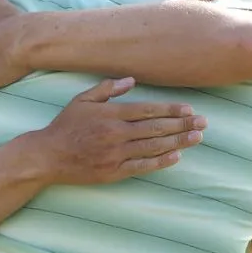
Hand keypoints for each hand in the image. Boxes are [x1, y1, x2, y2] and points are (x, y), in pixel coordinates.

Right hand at [33, 76, 206, 185]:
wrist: (48, 155)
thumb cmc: (66, 125)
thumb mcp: (82, 100)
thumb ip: (106, 89)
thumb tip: (131, 80)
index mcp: (111, 115)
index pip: (148, 110)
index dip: (171, 110)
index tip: (189, 109)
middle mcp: (116, 134)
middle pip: (156, 128)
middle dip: (182, 125)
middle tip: (203, 122)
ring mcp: (115, 154)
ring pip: (153, 147)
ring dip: (178, 142)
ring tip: (197, 137)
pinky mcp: (113, 172)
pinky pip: (141, 166)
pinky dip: (160, 162)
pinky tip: (176, 157)